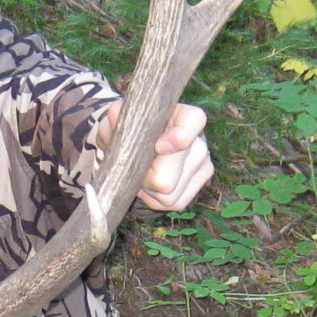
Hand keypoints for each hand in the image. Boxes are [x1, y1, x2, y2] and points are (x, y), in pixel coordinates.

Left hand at [99, 100, 214, 211]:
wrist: (135, 148)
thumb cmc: (128, 131)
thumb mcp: (118, 123)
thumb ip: (116, 117)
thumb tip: (114, 113)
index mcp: (183, 116)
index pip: (194, 120)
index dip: (179, 137)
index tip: (158, 147)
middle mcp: (198, 139)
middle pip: (171, 174)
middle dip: (146, 178)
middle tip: (135, 169)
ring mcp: (202, 163)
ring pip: (170, 194)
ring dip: (150, 191)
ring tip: (142, 175)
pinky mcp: (199, 184)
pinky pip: (175, 203)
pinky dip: (157, 200)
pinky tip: (151, 187)